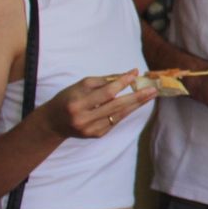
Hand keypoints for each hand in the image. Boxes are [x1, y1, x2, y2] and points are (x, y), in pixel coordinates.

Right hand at [38, 71, 155, 139]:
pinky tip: (135, 104)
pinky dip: (126, 111)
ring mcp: (91, 129)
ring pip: (120, 115)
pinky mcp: (97, 135)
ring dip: (137, 104)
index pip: (106, 93)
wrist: (54, 122)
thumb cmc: (68, 98)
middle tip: (153, 88)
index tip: (135, 73)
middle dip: (137, 96)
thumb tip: (129, 75)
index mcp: (78, 103)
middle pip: (117, 106)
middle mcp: (84, 118)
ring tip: (150, 95)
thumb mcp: (80, 86)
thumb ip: (104, 81)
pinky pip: (116, 121)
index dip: (122, 83)